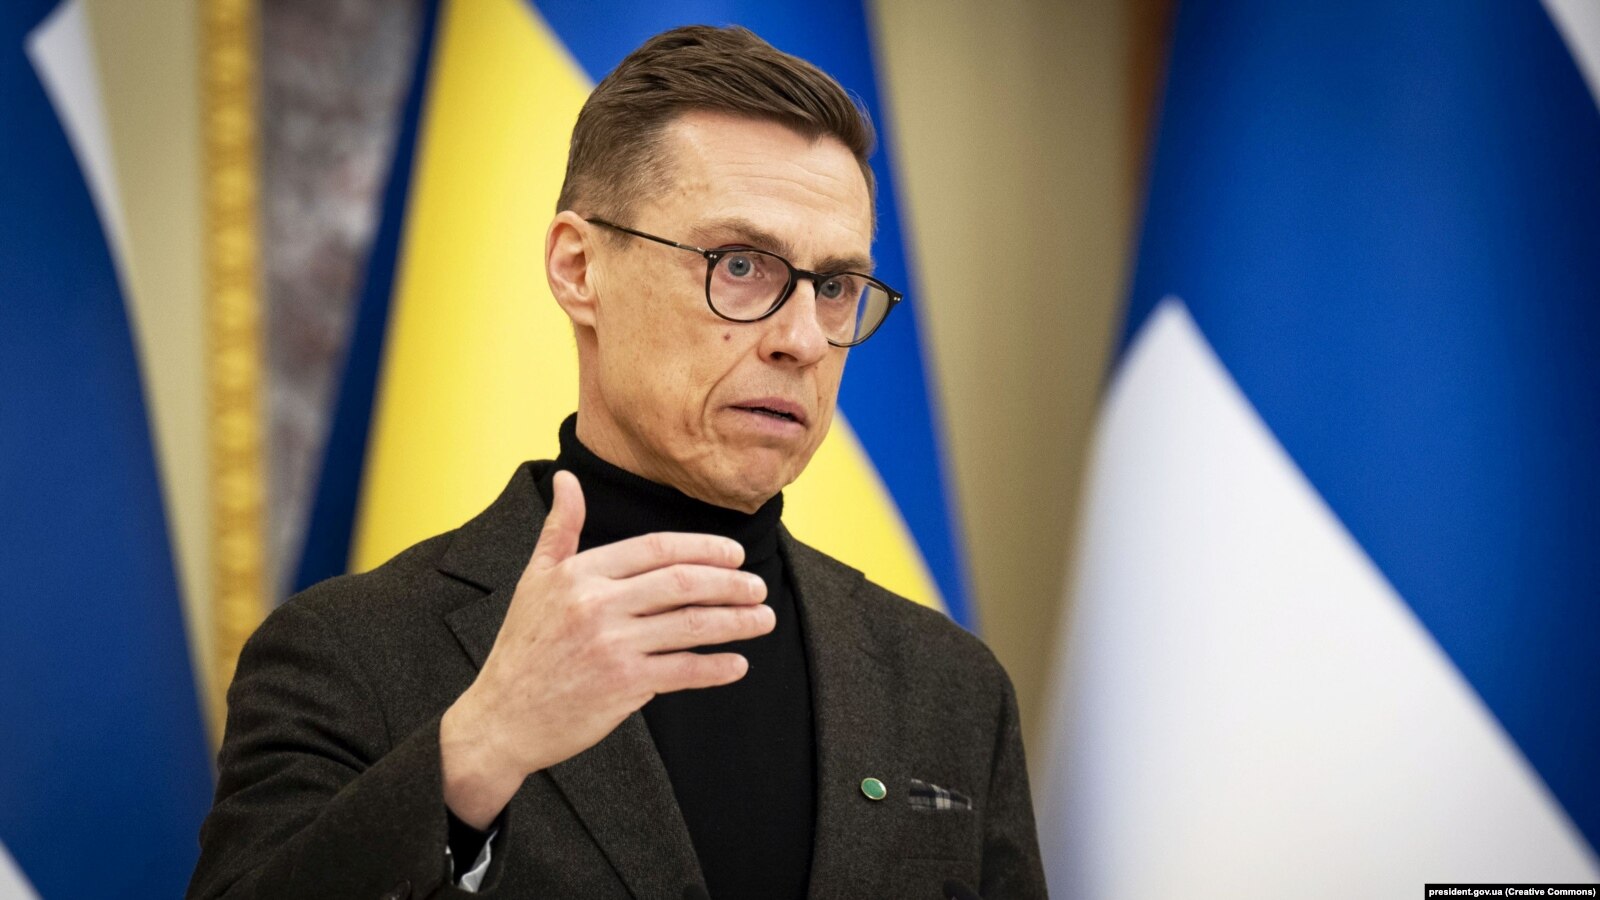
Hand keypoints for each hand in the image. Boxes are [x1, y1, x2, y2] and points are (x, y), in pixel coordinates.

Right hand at [439, 470, 772, 827]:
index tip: (735, 555)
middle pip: (682, 584)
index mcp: (580, 574)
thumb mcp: (534, 579)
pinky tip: (738, 664)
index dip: (703, 548)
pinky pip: (683, 672)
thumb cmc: (522, 645)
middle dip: (730, 584)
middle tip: (759, 587)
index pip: (655, 549)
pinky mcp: (622, 686)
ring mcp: (612, 647)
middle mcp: (597, 606)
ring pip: (690, 626)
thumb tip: (568, 477)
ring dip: (736, 622)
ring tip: (764, 619)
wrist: (500, 719)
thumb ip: (560, 527)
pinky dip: (716, 668)